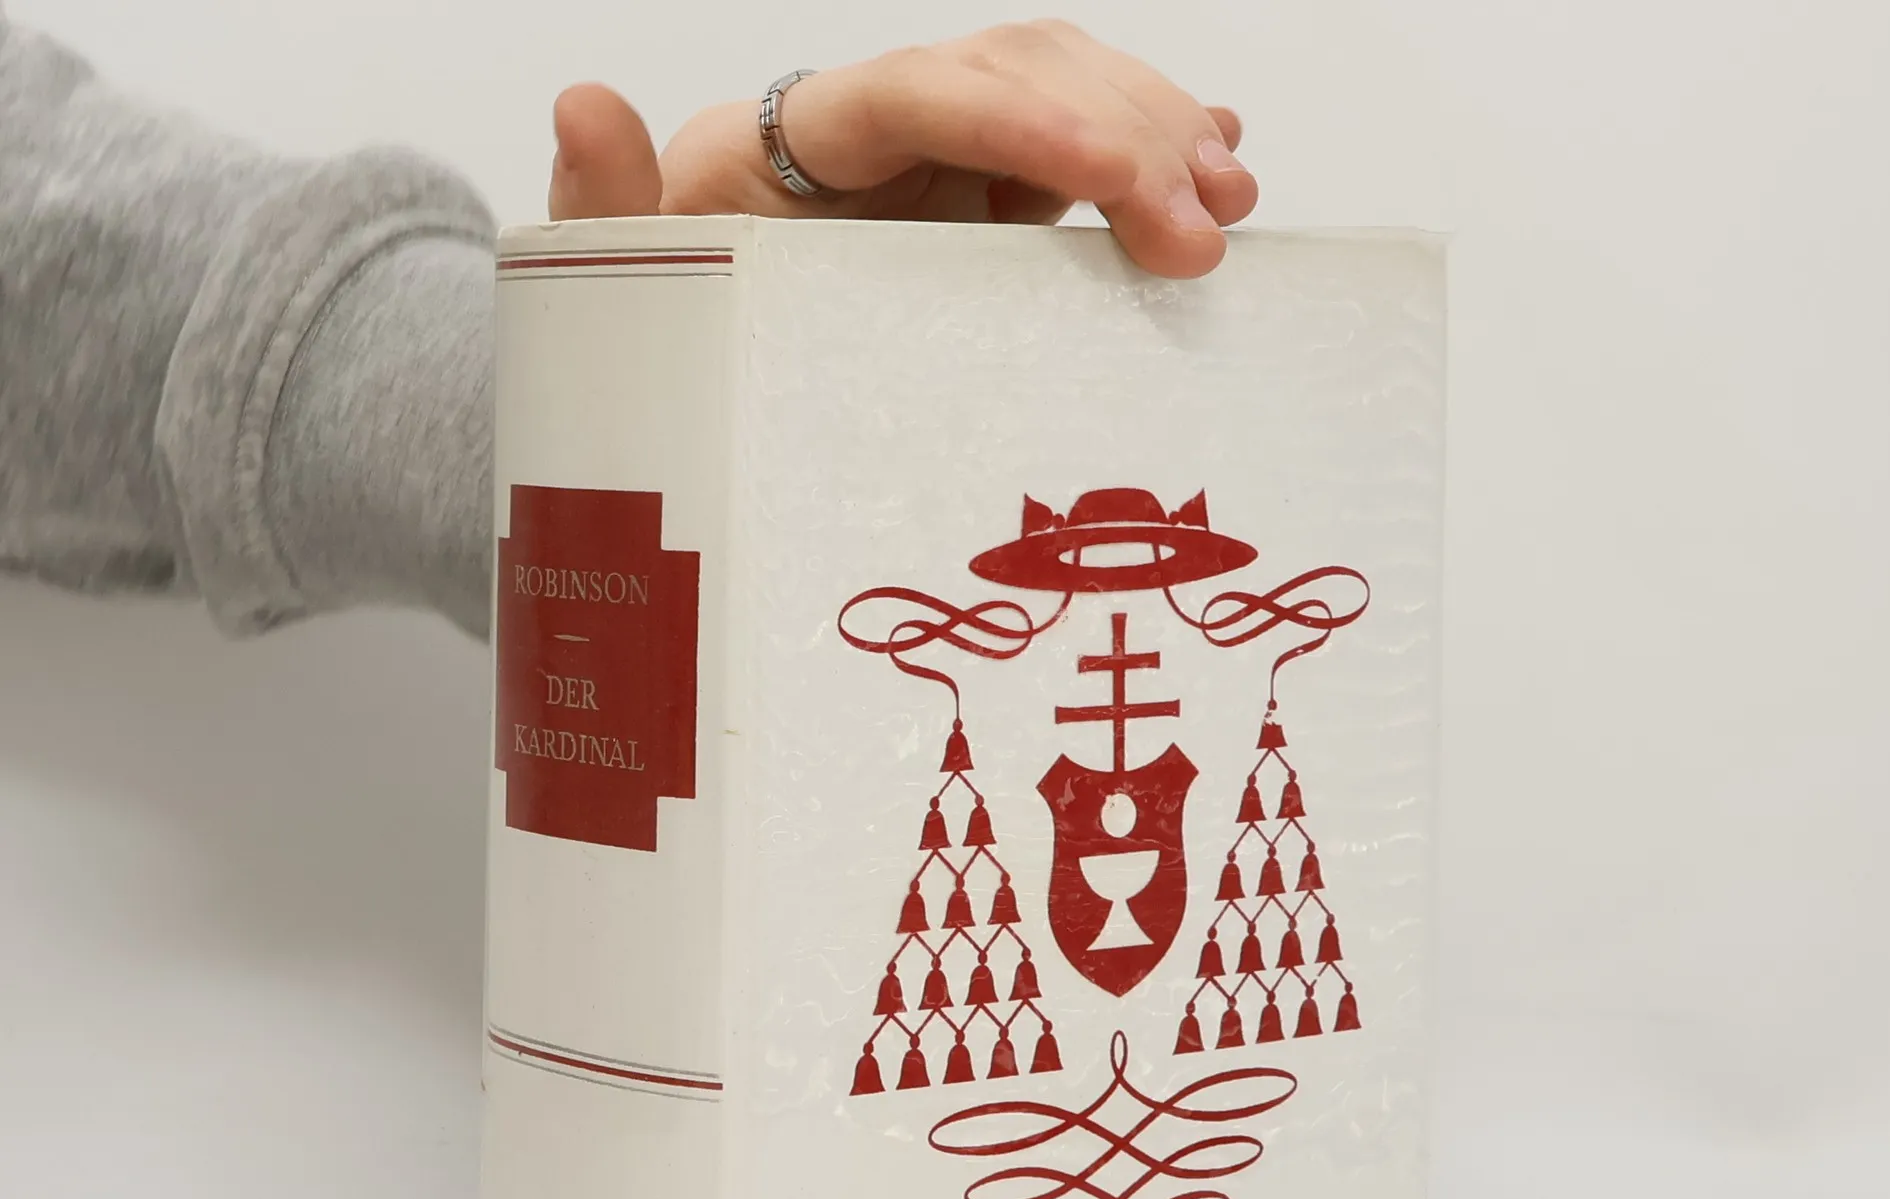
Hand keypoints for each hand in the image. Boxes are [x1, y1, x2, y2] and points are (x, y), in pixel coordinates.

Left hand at [548, 21, 1253, 277]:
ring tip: (1228, 204)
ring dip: (1158, 137)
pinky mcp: (983, 202)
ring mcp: (942, 161)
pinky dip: (1148, 154)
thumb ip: (606, 204)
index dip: (1023, 124)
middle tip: (1198, 226)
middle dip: (1121, 134)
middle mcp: (882, 128)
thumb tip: (580, 105)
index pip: (921, 97)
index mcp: (800, 138)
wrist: (692, 348)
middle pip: (1017, 77)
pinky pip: (1077, 155)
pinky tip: (1217, 166)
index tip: (1114, 178)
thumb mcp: (624, 279)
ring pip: (1066, 98)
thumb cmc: (666, 315)